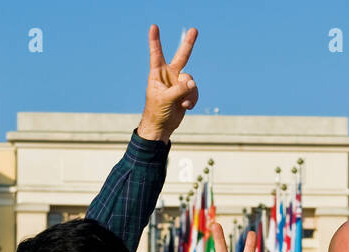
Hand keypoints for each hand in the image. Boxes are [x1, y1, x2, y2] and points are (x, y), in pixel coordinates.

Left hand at [137, 25, 198, 142]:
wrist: (162, 127)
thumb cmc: (157, 112)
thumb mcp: (166, 99)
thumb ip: (179, 89)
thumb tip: (192, 82)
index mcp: (157, 74)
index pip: (156, 54)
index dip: (155, 40)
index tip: (154, 27)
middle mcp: (169, 75)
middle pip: (182, 56)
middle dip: (188, 43)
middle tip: (195, 30)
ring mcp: (178, 83)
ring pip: (191, 80)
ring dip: (190, 92)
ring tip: (183, 103)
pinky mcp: (186, 92)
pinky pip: (194, 90)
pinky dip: (193, 99)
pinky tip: (186, 106)